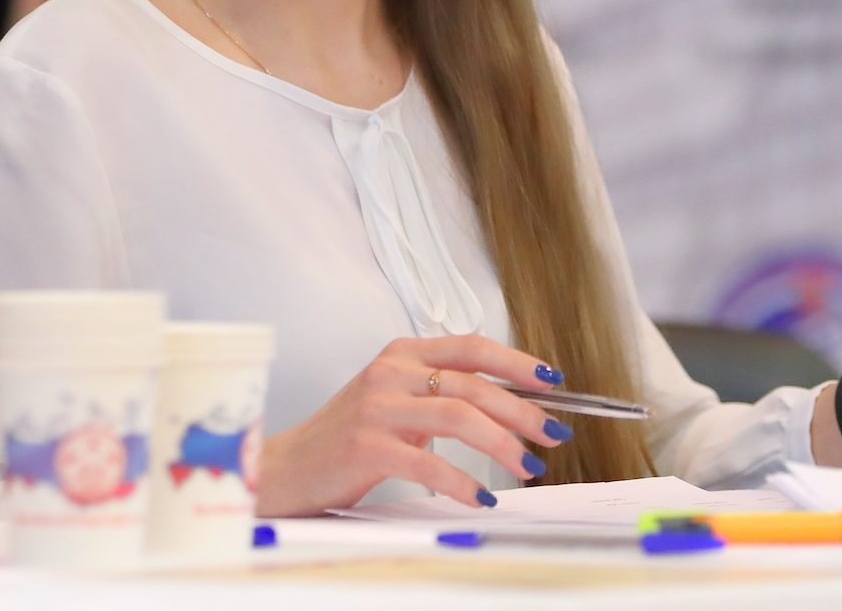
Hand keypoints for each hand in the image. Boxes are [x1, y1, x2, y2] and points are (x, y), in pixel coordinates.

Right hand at [254, 335, 573, 516]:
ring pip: (458, 416)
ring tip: (527, 466)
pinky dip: (463, 481)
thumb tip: (508, 406)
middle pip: (473, 384)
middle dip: (522, 410)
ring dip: (502, 443)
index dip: (516, 361)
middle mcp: (391, 371)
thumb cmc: (348, 436)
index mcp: (403, 353)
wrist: (288, 467)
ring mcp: (377, 407)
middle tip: (552, 434)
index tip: (552, 380)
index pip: (471, 347)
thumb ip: (441, 393)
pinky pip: (428, 462)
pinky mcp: (366, 445)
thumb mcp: (397, 400)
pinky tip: (481, 495)